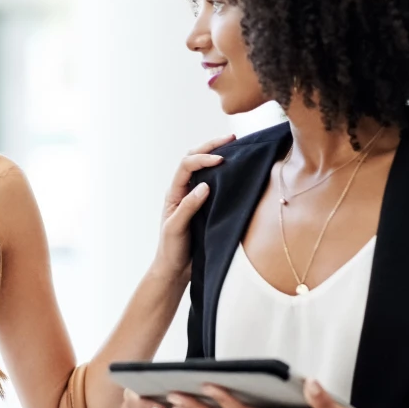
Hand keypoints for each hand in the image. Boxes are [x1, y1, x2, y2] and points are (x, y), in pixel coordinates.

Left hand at [153, 135, 233, 279]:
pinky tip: (236, 169)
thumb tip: (206, 186)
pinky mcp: (205, 206)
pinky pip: (214, 183)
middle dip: (211, 146)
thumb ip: (188, 207)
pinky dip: (224, 172)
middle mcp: (183, 191)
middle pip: (194, 159)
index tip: (222, 159)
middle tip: (232, 138)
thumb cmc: (172, 250)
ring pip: (204, 169)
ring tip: (236, 146)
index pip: (187, 166)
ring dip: (217, 154)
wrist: (175, 269)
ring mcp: (194, 197)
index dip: (203, 158)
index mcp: (174, 193)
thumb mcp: (177, 228)